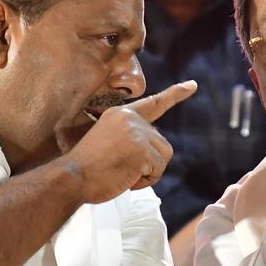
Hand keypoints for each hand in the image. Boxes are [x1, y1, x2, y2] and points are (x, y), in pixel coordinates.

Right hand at [60, 81, 196, 202]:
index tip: (193, 85)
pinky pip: (158, 170)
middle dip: (149, 161)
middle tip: (122, 168)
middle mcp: (130, 118)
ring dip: (149, 172)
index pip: (154, 103)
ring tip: (124, 172)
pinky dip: (146, 180)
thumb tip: (154, 148)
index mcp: (120, 114)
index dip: (175, 94)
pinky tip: (126, 178)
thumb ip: (130, 138)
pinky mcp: (142, 149)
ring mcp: (137, 132)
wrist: (72, 178)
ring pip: (164, 156)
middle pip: (161, 143)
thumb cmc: (87, 168)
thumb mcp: (108, 142)